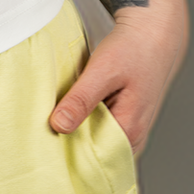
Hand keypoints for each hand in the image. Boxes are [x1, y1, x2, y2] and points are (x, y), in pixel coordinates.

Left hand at [50, 9, 188, 149]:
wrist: (151, 33)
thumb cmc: (132, 50)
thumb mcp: (103, 71)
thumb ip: (81, 99)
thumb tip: (59, 125)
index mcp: (129, 131)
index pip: (92, 161)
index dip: (66, 156)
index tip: (43, 148)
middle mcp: (132, 138)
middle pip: (93, 155)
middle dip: (68, 147)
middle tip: (41, 137)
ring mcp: (128, 131)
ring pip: (94, 143)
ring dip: (74, 135)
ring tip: (52, 125)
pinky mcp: (122, 121)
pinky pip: (97, 132)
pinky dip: (82, 125)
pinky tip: (68, 115)